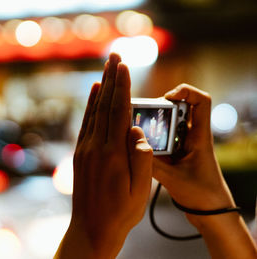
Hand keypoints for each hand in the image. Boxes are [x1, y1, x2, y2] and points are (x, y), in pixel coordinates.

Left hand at [56, 53, 152, 258]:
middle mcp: (96, 147)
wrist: (92, 228)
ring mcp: (85, 149)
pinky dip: (90, 105)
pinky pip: (85, 123)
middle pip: (104, 105)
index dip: (122, 87)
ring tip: (105, 70)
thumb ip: (141, 157)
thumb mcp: (140, 190)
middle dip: (110, 79)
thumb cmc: (121, 212)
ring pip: (93, 111)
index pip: (119, 111)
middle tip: (114, 56)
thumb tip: (136, 129)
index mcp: (113, 154)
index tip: (124, 66)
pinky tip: (94, 95)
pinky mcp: (80, 153)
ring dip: (100, 88)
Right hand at [152, 84, 256, 258]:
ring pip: (168, 123)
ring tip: (138, 130)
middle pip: (178, 109)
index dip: (185, 92)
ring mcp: (184, 143)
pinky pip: (163, 138)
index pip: (201, 101)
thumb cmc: (201, 194)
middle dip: (159, 109)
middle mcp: (192, 135)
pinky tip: (140, 146)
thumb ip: (152, 164)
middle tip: (143, 115)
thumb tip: (131, 148)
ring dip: (154, 125)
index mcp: (200, 136)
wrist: (209, 210)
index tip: (167, 98)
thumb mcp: (173, 179)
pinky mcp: (177, 152)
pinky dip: (152, 138)